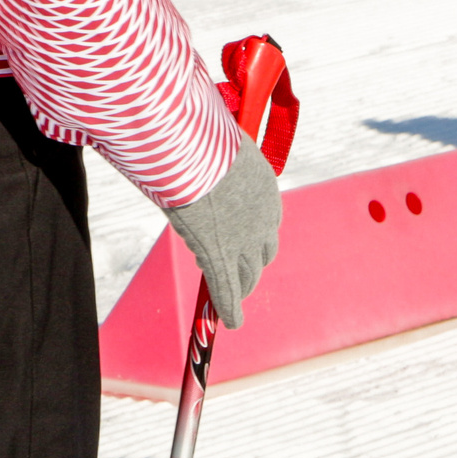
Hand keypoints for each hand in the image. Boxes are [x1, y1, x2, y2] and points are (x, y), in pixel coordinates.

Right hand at [163, 137, 280, 327]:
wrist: (193, 145)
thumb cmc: (197, 135)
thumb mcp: (215, 148)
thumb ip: (212, 160)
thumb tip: (191, 145)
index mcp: (266, 191)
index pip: (265, 224)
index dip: (254, 238)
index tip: (243, 243)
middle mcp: (263, 219)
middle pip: (262, 254)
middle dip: (251, 268)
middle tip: (241, 279)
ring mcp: (243, 240)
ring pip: (246, 274)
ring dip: (240, 288)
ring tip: (234, 301)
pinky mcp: (220, 254)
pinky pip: (226, 288)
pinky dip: (229, 307)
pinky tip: (231, 322)